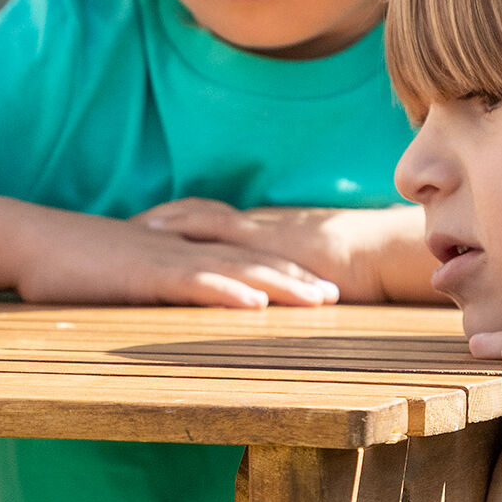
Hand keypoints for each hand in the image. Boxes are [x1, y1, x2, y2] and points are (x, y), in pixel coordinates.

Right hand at [11, 206, 339, 307]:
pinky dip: (225, 289)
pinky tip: (253, 300)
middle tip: (338, 294)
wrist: (32, 242)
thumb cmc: (73, 264)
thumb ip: (154, 284)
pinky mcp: (141, 273)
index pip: (240, 258)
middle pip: (249, 260)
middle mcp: (179, 249)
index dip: (281, 270)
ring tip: (317, 298)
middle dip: (296, 276)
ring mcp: (163, 259)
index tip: (318, 286)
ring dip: (278, 282)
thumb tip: (176, 303)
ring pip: (232, 269)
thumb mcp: (123, 275)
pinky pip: (191, 281)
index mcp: (177, 250)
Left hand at [132, 199, 439, 302]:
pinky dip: (200, 241)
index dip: (170, 221)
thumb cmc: (349, 265)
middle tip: (121, 224)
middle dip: (158, 219)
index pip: (203, 219)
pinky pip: (228, 239)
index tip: (136, 226)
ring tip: (137, 230)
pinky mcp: (270, 245)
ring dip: (171, 223)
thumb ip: (273, 271)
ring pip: (204, 220)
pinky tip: (177, 247)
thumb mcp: (301, 266)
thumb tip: (252, 287)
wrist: (380, 252)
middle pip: (193, 214)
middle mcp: (251, 225)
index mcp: (255, 228)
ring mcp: (259, 232)